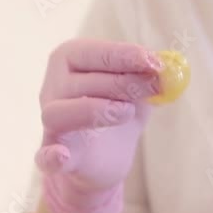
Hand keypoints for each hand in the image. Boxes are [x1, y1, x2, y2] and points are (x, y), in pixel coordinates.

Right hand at [35, 39, 162, 212]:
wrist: (104, 161)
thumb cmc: (116, 116)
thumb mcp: (137, 94)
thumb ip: (149, 80)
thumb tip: (169, 70)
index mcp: (69, 62)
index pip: (91, 52)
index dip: (124, 55)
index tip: (155, 62)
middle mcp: (53, 89)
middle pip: (80, 81)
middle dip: (122, 82)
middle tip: (154, 86)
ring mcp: (49, 124)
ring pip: (58, 113)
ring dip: (94, 111)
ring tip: (127, 112)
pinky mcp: (53, 156)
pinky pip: (44, 157)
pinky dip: (51, 156)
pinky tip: (63, 156)